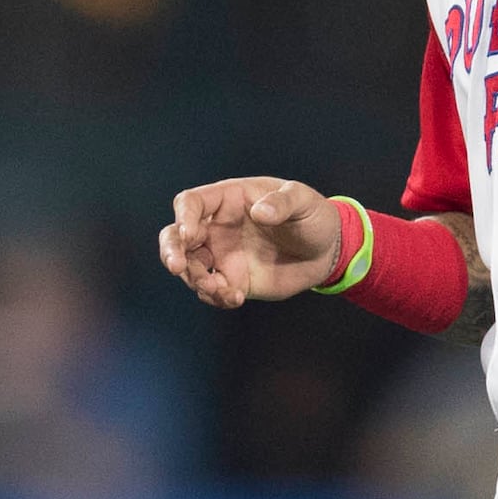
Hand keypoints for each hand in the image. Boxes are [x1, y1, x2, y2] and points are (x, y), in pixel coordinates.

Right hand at [159, 178, 343, 308]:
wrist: (327, 250)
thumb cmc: (312, 215)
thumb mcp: (303, 201)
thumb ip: (282, 203)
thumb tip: (259, 212)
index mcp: (227, 200)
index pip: (191, 203)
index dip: (184, 217)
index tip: (190, 235)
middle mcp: (216, 227)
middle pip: (175, 235)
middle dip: (170, 251)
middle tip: (177, 267)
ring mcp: (221, 255)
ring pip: (189, 266)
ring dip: (195, 279)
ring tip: (219, 289)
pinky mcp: (231, 279)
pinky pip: (211, 290)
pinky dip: (215, 297)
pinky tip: (234, 298)